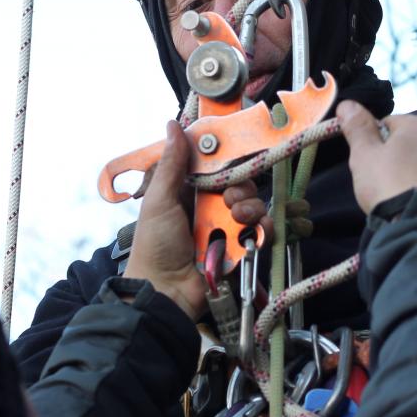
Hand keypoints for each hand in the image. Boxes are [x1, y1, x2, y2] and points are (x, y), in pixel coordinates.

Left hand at [125, 122, 269, 319]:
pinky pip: (262, 230)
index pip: (214, 166)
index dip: (226, 157)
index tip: (236, 148)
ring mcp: (226, 228)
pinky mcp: (241, 248)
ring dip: (249, 206)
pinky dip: (261, 227)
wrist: (166, 292)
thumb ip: (171, 163)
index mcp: (187, 191)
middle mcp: (209, 207)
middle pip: (239, 183)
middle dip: (239, 185)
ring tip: (235, 217)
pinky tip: (249, 230)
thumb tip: (174, 125)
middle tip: (227, 197)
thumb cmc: (155, 246)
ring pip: (253, 204)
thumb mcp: (159, 200)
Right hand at [336, 101, 416, 212]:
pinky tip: (411, 202)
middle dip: (394, 157)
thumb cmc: (387, 183)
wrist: (416, 224)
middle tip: (379, 178)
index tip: (367, 160)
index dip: (373, 141)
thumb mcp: (364, 153)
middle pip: (409, 144)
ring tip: (395, 193)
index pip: (389, 123)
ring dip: (410, 172)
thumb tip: (347, 104)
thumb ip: (357, 127)